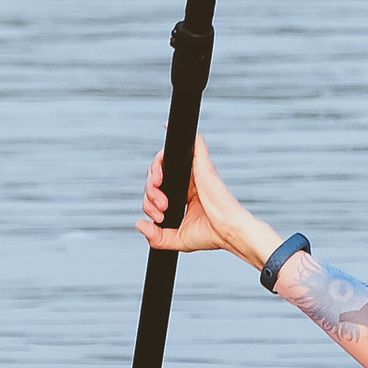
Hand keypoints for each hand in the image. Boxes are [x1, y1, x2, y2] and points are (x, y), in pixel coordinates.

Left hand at [139, 131, 272, 264]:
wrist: (228, 231)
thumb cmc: (212, 234)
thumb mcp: (177, 239)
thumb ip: (156, 237)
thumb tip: (139, 224)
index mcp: (184, 195)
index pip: (157, 190)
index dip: (150, 203)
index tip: (160, 217)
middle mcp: (189, 181)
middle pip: (156, 175)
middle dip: (150, 192)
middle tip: (161, 207)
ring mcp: (195, 170)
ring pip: (164, 160)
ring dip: (154, 173)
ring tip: (158, 189)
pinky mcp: (201, 163)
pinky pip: (189, 142)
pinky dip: (175, 133)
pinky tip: (165, 129)